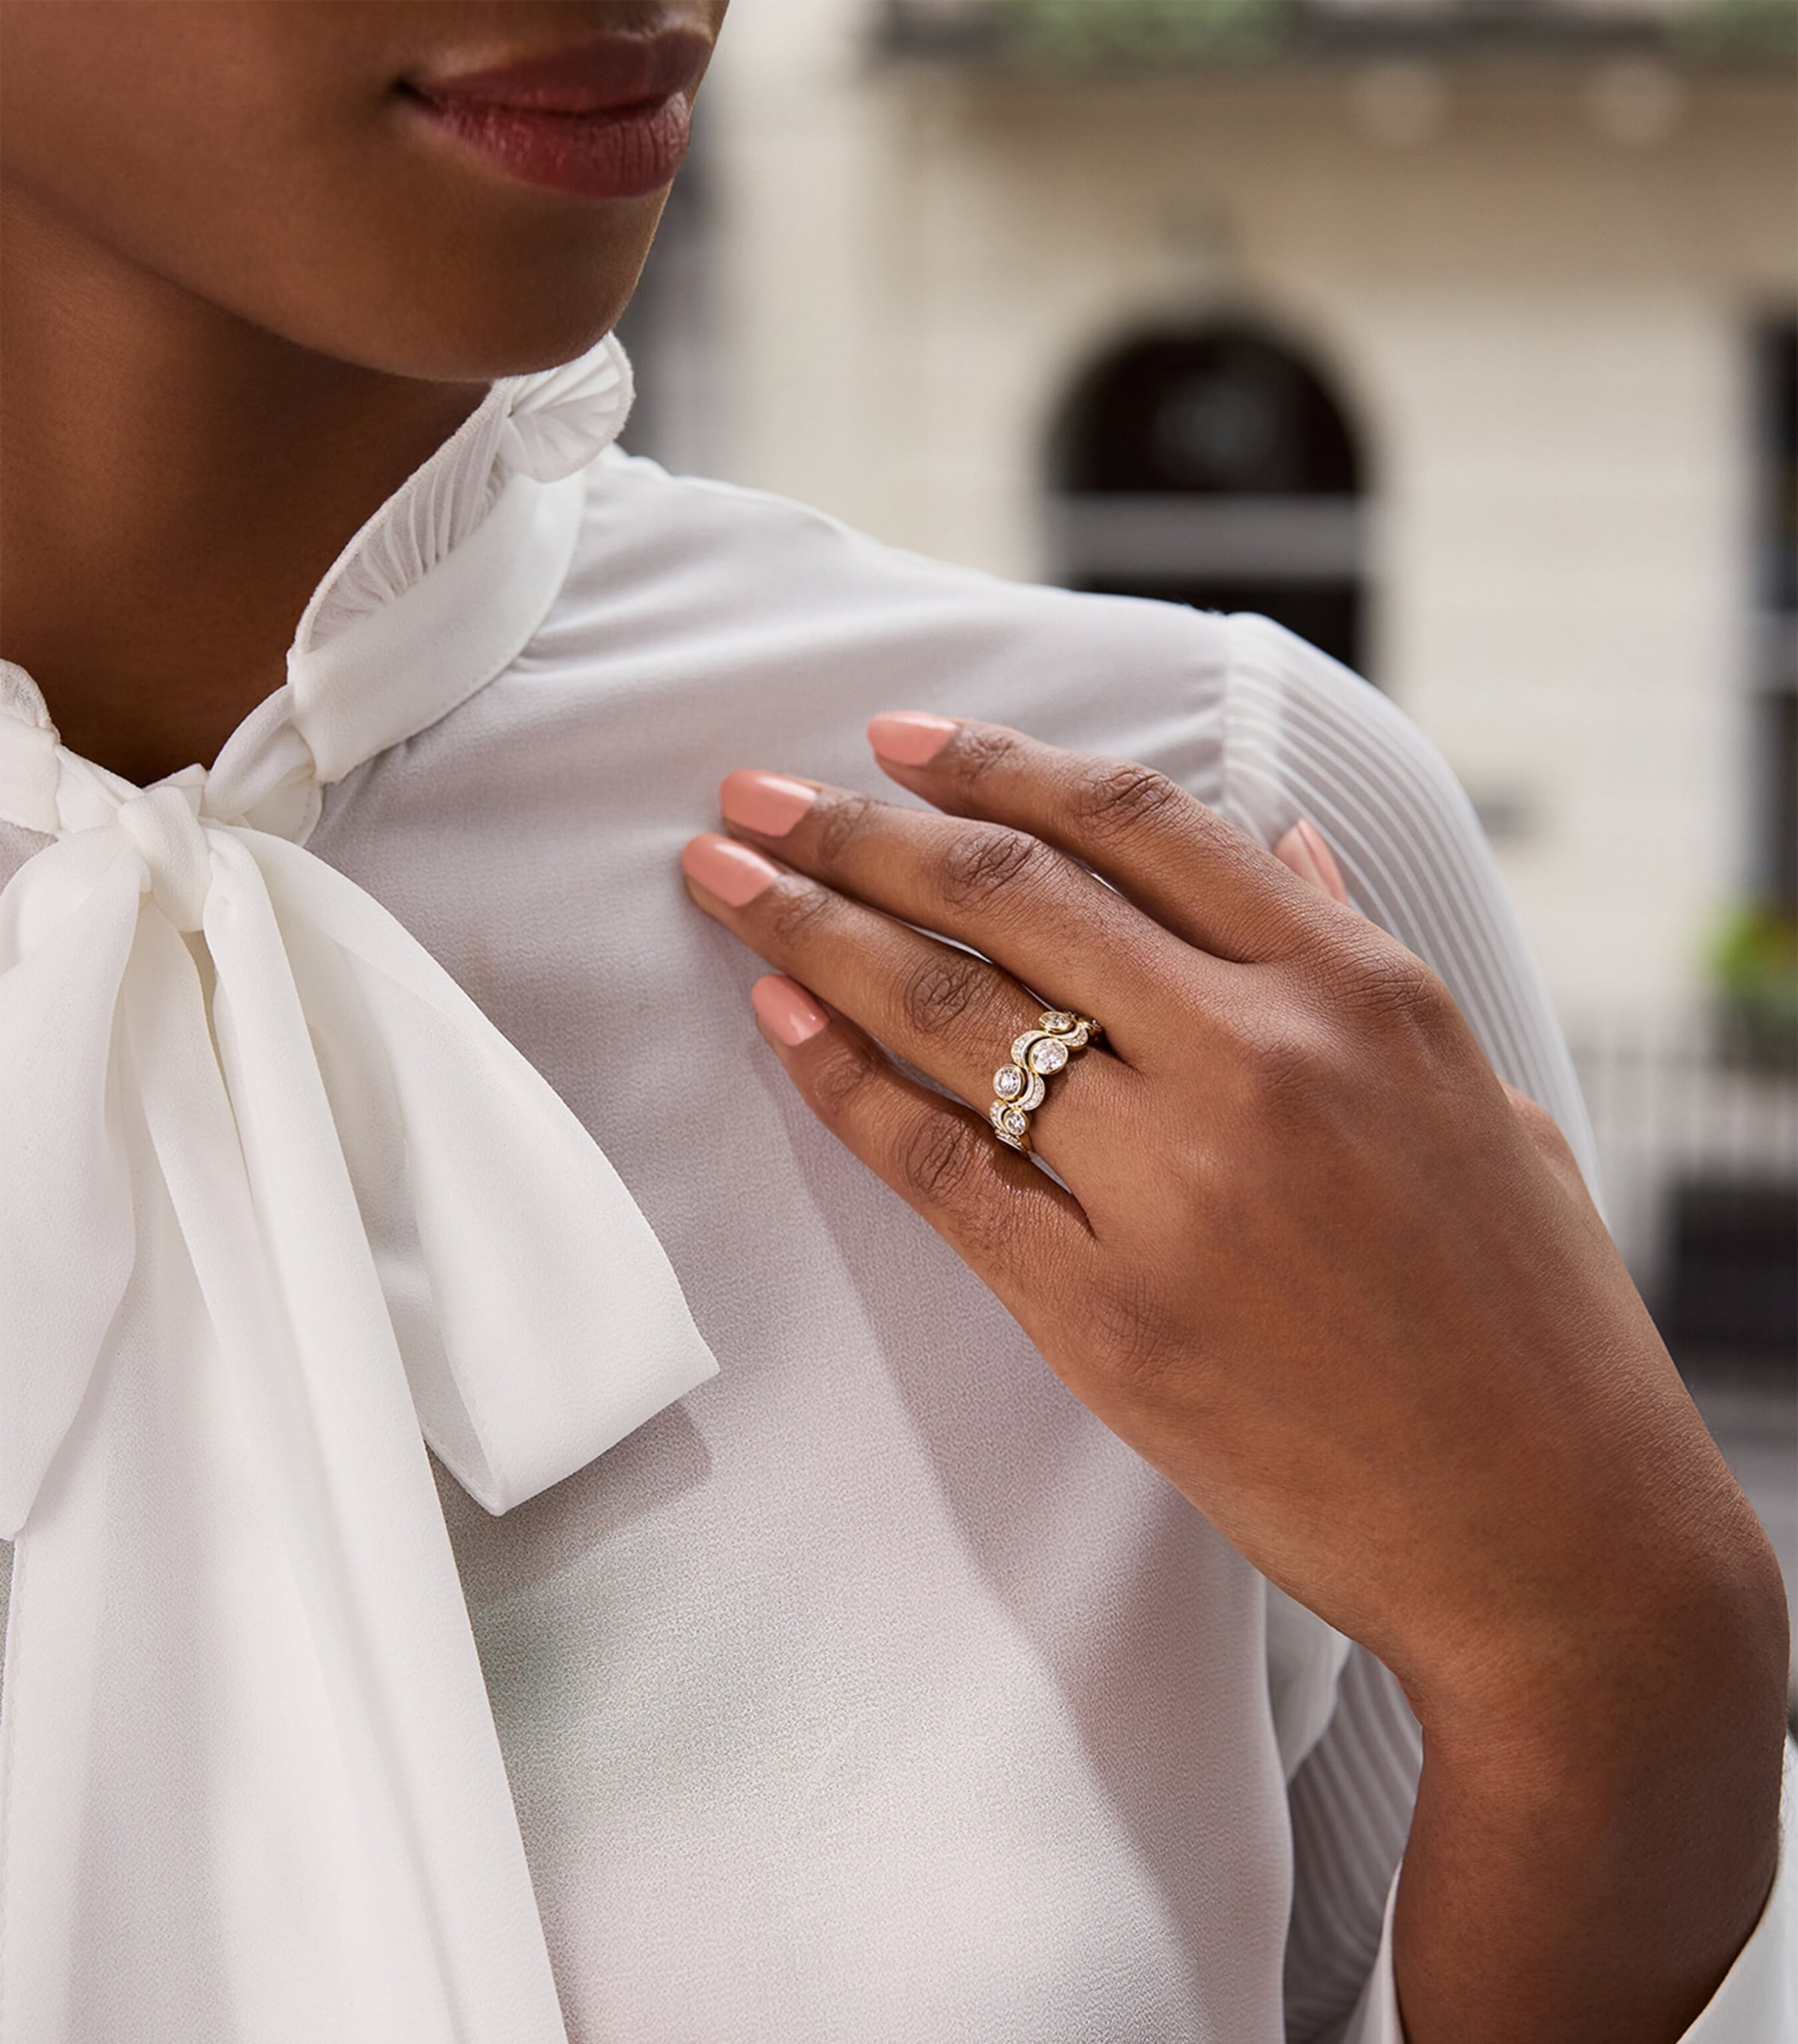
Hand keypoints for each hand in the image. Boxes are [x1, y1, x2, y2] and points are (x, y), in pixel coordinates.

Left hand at [682, 714, 1785, 2041]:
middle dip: (862, 829)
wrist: (1553, 1533)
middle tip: (755, 793)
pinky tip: (776, 1021)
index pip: (1139, 822)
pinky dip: (846, 1085)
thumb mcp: (1475, 1093)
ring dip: (816, 930)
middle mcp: (1261, 1057)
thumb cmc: (1531, 1316)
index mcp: (1358, 987)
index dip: (998, 763)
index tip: (898, 737)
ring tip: (725, 878)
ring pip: (953, 1012)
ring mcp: (1175, 1184)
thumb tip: (1284, 838)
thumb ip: (1361, 955)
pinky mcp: (1105, 1313)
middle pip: (1013, 895)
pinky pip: (941, 1167)